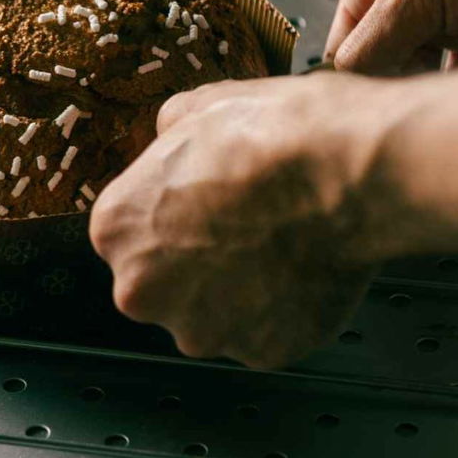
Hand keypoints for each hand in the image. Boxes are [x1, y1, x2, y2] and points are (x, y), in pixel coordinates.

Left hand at [89, 74, 390, 368]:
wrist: (341, 172)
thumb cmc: (268, 136)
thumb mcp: (198, 105)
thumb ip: (168, 131)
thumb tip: (173, 136)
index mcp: (116, 229)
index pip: (129, 228)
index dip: (169, 209)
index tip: (199, 197)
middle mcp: (144, 290)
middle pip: (162, 279)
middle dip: (195, 257)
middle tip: (240, 220)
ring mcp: (203, 329)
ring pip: (212, 311)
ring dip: (237, 286)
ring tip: (275, 239)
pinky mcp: (260, 353)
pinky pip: (264, 332)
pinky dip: (280, 307)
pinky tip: (300, 263)